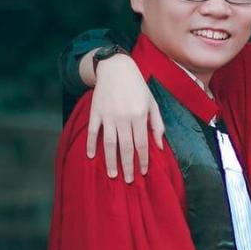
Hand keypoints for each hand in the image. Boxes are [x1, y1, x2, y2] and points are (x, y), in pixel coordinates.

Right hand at [88, 54, 163, 181]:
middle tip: (129, 181)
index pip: (142, 144)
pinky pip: (92, 131)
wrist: (116, 68)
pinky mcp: (95, 112)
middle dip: (128, 166)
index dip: (143, 159)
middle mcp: (124, 117)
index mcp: (139, 116)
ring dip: (110, 160)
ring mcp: (108, 115)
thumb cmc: (138, 87)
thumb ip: (157, 125)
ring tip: (112, 175)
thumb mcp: (153, 103)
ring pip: (108, 143)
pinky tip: (91, 156)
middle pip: (126, 147)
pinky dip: (91, 144)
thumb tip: (159, 146)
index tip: (143, 173)